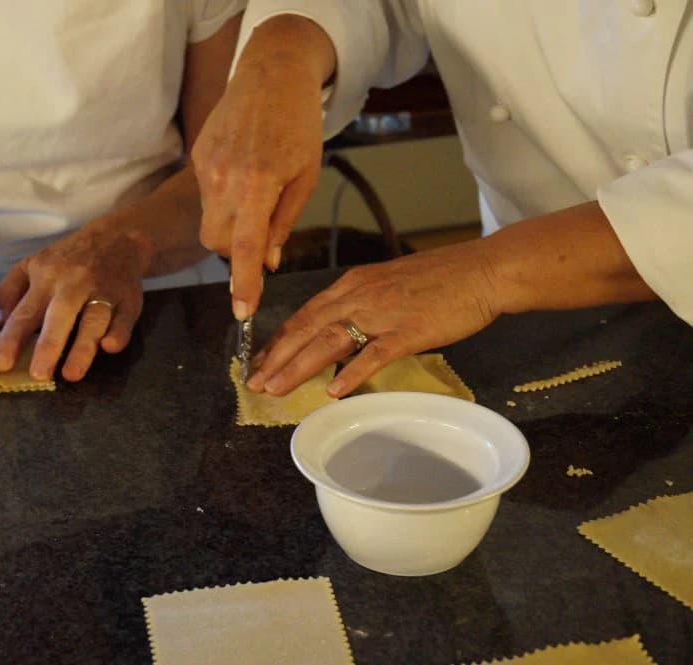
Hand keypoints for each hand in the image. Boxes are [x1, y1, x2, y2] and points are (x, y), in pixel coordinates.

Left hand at [0, 224, 145, 381]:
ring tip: (71, 375)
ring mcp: (103, 291)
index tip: (1, 364)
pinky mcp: (129, 299)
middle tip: (38, 375)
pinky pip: (125, 317)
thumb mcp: (32, 264)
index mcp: (46, 277)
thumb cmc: (68, 259)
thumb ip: (9, 291)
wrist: (118, 238)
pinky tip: (110, 347)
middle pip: (60, 316)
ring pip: (94, 319)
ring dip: (84, 347)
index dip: (12, 339)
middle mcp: (74, 284)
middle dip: (49, 345)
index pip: (25, 312)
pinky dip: (119, 332)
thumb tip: (0, 323)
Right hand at [191, 16, 332, 319]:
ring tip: (256, 192)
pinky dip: (225, 198)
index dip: (242, 284)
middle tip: (261, 238)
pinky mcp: (198, 157)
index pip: (243, 248)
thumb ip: (282, 222)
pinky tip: (244, 170)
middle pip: (216, 242)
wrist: (271, 73)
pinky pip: (207, 195)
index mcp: (256, 185)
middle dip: (234, 252)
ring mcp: (206, 168)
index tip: (241, 313)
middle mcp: (223, 179)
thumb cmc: (298, 124)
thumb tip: (267, 261)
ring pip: (209, 221)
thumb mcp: (305, 176)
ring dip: (230, 225)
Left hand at [247, 242, 500, 396]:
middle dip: (277, 357)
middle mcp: (360, 296)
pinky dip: (352, 373)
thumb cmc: (441, 280)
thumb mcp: (389, 287)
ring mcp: (383, 313)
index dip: (279, 340)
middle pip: (307, 328)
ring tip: (277, 389)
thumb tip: (340, 338)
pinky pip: (374, 354)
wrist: (483, 270)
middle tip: (255, 383)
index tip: (259, 362)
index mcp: (353, 285)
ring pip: (329, 341)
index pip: (305, 314)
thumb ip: (361, 309)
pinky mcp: (409, 330)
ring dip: (299, 367)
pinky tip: (334, 391)